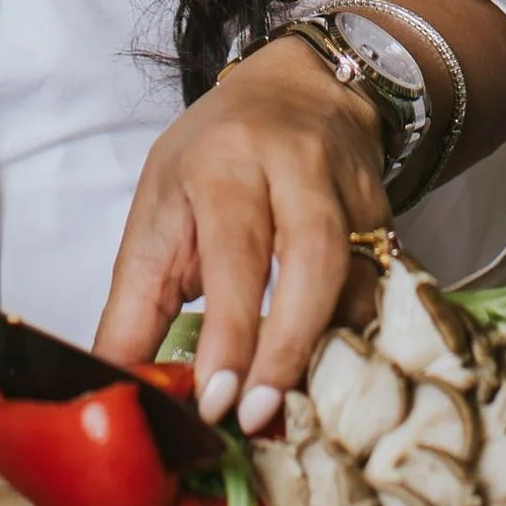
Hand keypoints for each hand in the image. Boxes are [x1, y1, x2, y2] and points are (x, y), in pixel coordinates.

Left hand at [93, 40, 384, 436]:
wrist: (299, 88)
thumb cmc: (214, 156)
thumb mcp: (160, 209)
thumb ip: (135, 304)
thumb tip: (117, 390)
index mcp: (225, 162)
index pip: (234, 250)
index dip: (229, 332)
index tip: (214, 402)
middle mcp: (296, 166)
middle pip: (311, 256)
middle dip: (286, 347)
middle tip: (258, 417)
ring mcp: (352, 188)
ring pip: (358, 273)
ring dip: (328, 348)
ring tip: (298, 411)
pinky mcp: (387, 215)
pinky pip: (384, 284)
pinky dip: (361, 336)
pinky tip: (338, 377)